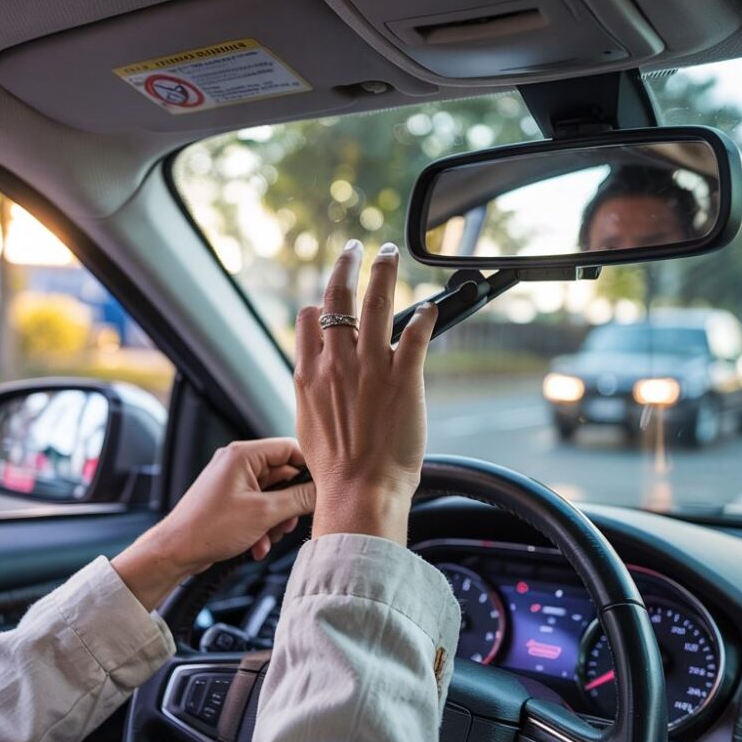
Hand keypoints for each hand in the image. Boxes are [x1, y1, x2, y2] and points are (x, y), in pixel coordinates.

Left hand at [112, 438, 315, 608]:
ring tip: (268, 537)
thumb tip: (322, 492)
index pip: (289, 449)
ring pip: (273, 497)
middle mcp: (238, 464)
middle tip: (289, 522)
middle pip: (283, 476)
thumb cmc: (207, 529)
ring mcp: (233, 483)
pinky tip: (257, 545)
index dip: (308, 469)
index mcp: (243, 455)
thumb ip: (298, 499)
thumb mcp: (263, 514)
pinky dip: (263, 527)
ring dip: (276, 520)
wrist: (175, 552)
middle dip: (289, 505)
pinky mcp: (231, 501)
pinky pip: (260, 508)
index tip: (321, 488)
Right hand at [295, 239, 436, 544]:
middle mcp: (336, 362)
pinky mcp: (404, 377)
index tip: (329, 299)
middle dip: (346, 266)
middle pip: (337, 297)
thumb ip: (313, 394)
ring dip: (384, 271)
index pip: (309, 319)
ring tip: (388, 254)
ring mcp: (371, 366)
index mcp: (309, 375)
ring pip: (376, 301)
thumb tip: (317, 383)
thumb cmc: (335, 470)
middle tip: (354, 250)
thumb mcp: (309, 425)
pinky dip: (425, 316)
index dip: (319, 304)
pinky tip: (432, 308)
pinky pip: (416, 333)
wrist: (358, 491)